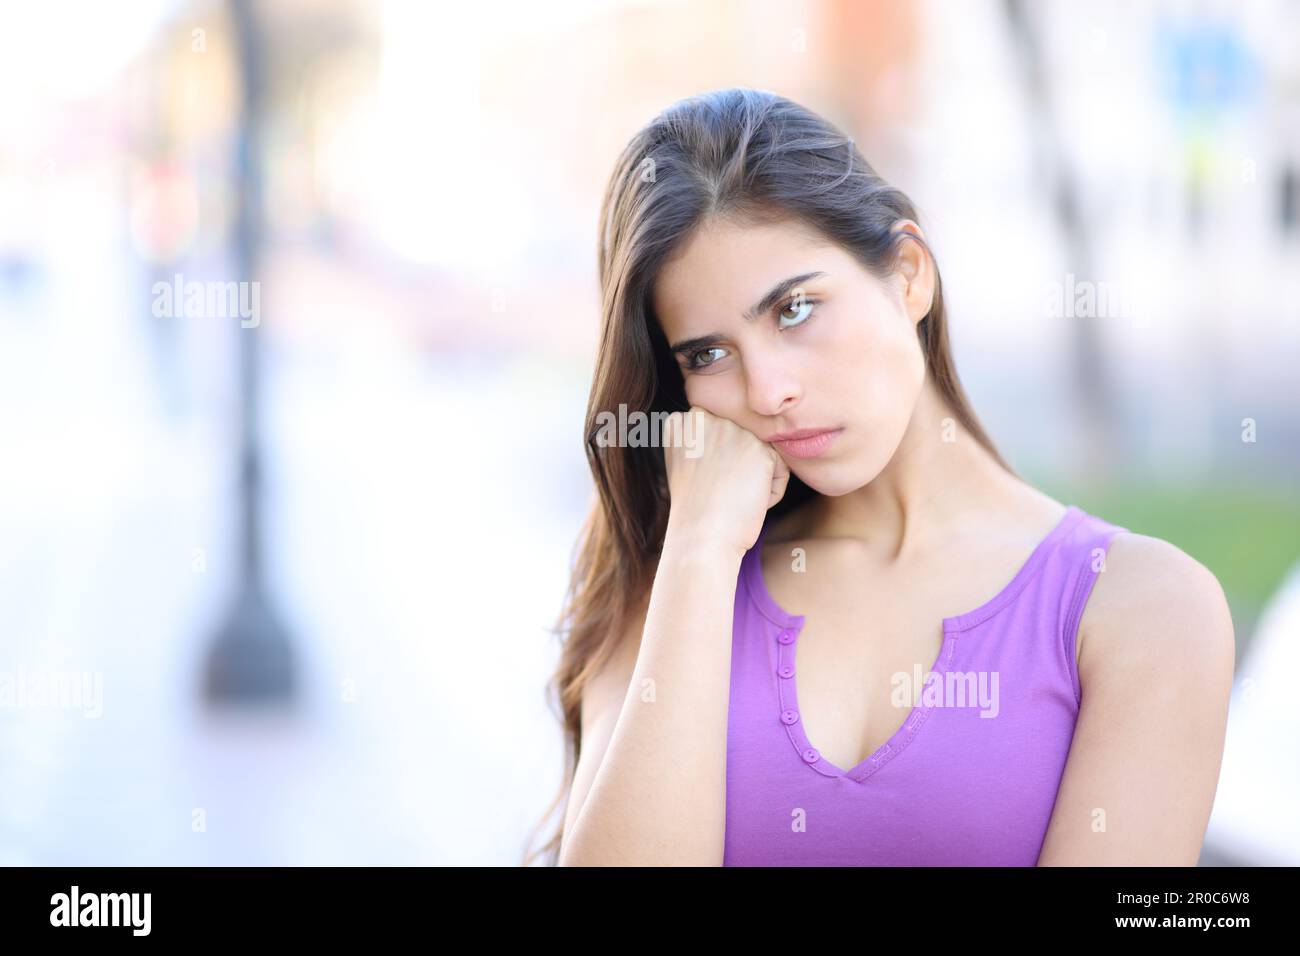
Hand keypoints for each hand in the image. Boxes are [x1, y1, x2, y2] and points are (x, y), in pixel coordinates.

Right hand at [660, 406, 789, 557]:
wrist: (702, 536)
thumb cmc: (696, 510)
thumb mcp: (687, 464)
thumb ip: (704, 439)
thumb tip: (739, 434)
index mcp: (683, 422)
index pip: (719, 433)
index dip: (716, 463)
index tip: (702, 482)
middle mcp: (707, 419)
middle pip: (741, 440)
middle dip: (737, 467)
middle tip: (717, 491)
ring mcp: (733, 431)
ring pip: (761, 453)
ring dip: (754, 478)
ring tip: (731, 496)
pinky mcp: (760, 449)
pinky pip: (780, 470)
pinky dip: (771, 492)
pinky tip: (747, 501)